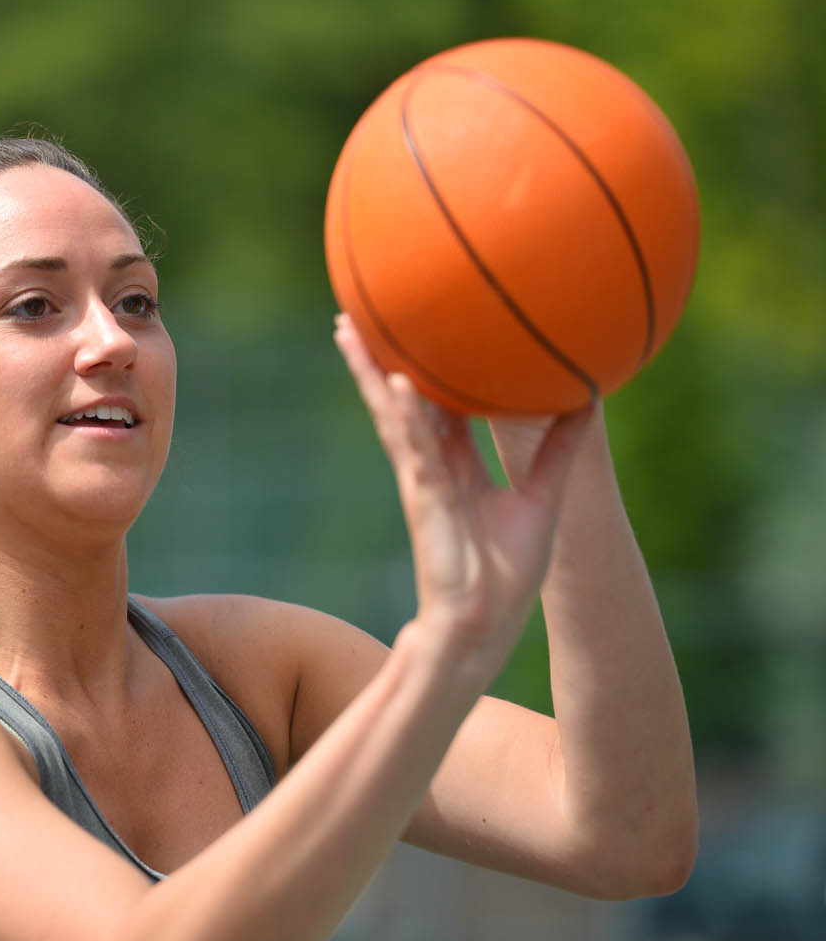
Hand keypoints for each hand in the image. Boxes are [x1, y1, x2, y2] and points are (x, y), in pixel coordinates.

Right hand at [334, 316, 592, 667]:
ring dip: (369, 374)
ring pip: (391, 416)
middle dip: (373, 361)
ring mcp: (422, 479)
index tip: (410, 333)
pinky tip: (394, 384)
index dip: (420, 370)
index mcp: (454, 466)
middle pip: (396, 402)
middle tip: (352, 318)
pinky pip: (413, 449)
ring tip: (350, 333)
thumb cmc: (507, 572)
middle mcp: (430, 466)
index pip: (433, 407)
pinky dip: (404, 416)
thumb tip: (589, 398)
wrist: (485, 622)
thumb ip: (559, 450)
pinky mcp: (426, 497)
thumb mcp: (545, 497)